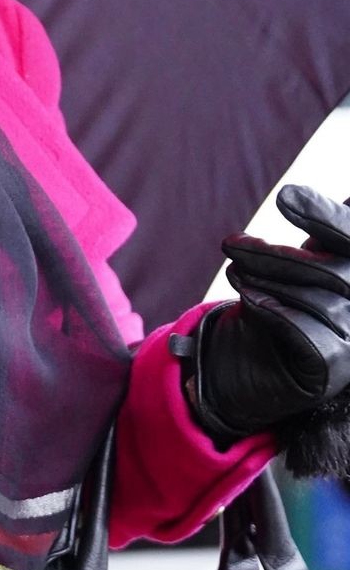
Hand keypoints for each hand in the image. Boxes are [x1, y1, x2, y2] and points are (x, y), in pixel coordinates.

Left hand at [178, 185, 349, 446]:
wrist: (237, 368)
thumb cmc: (275, 303)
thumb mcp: (299, 263)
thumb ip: (326, 236)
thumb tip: (334, 198)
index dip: (326, 218)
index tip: (286, 197)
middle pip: (339, 272)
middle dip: (277, 254)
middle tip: (231, 244)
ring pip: (324, 302)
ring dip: (267, 280)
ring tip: (235, 272)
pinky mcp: (332, 373)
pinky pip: (308, 336)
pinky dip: (273, 312)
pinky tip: (248, 299)